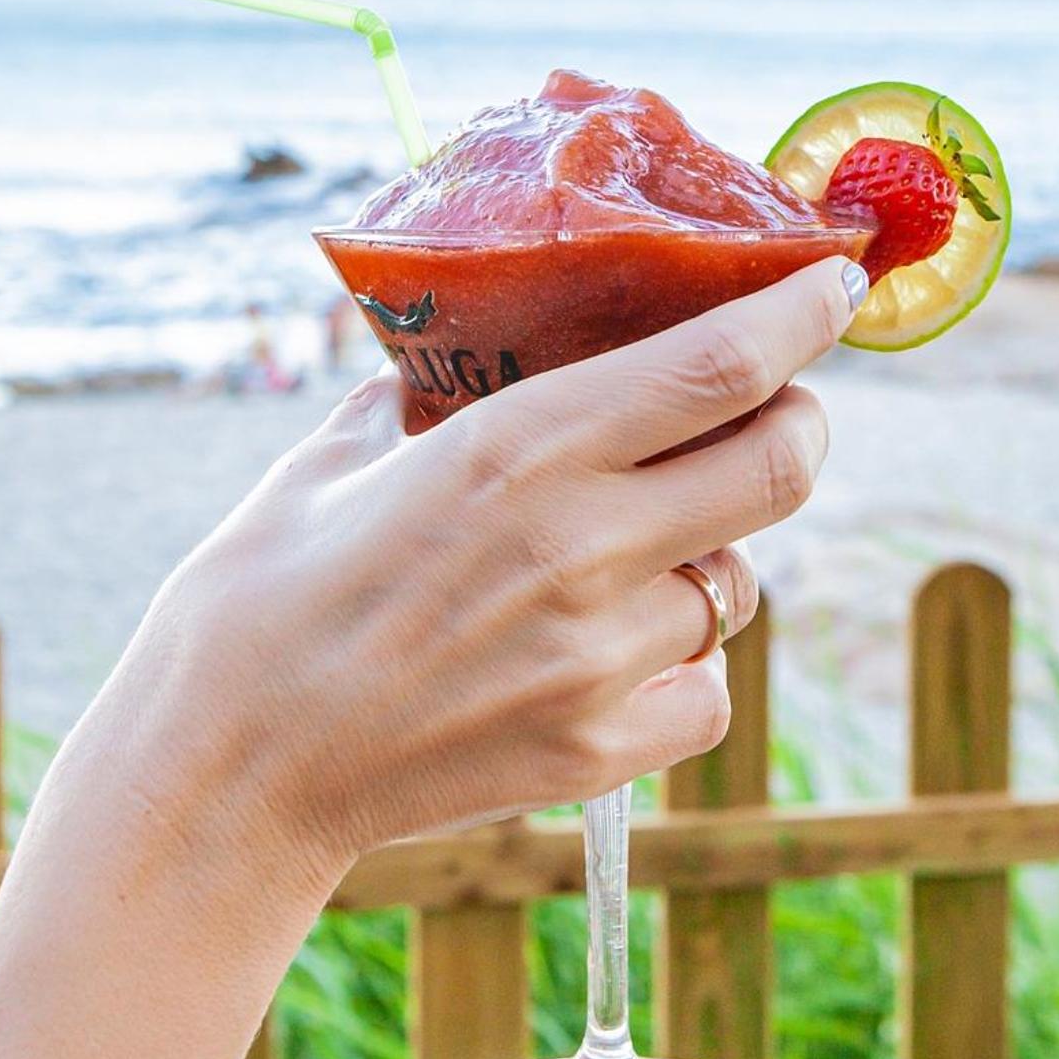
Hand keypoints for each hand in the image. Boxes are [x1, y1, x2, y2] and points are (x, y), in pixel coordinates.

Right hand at [71, 256, 859, 899]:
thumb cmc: (257, 600)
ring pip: (741, 585)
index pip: (720, 363)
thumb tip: (460, 360)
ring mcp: (597, 657)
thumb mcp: (331, 461)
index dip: (801, 315)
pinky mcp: (596, 752)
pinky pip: (709, 692)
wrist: (223, 771)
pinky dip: (685, 667)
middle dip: (800, 423)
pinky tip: (618, 656)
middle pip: (781, 464)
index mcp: (516, 448)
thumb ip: (419, 402)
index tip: (834, 286)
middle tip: (777, 411)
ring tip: (642, 554)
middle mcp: (579, 545)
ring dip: (715, 555)